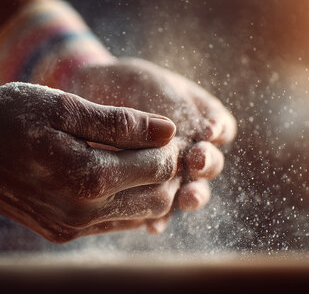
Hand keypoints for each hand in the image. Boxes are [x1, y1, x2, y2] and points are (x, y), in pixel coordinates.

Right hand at [0, 83, 210, 242]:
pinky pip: (116, 223)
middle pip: (157, 197)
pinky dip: (127, 201)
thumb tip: (167, 129)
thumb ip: (120, 122)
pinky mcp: (63, 233)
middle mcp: (82, 212)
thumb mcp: (66, 107)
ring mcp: (72, 227)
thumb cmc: (13, 116)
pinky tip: (116, 176)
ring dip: (150, 188)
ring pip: (142, 215)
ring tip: (136, 159)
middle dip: (164, 169)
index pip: (157, 167)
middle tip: (152, 144)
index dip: (168, 146)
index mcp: (86, 176)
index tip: (160, 129)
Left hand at [53, 57, 233, 220]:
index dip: (218, 133)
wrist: (87, 95)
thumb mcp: (152, 86)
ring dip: (193, 195)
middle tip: (196, 162)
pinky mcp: (149, 191)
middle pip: (211, 163)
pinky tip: (154, 224)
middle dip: (207, 165)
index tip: (206, 133)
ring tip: (186, 198)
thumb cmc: (124, 85)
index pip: (221, 129)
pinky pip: (160, 209)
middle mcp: (191, 147)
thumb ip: (178, 108)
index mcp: (200, 116)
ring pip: (191, 189)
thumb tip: (208, 135)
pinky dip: (159, 217)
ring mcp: (172, 171)